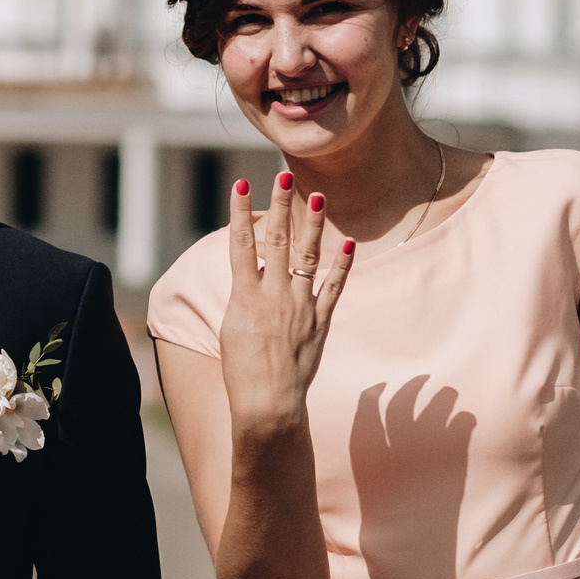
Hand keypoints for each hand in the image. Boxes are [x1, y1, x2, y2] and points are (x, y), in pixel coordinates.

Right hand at [217, 173, 354, 430]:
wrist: (267, 402)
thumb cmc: (241, 370)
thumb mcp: (231, 328)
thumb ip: (245, 296)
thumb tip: (252, 271)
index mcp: (245, 297)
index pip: (240, 244)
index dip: (240, 212)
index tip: (241, 183)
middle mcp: (273, 296)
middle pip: (276, 241)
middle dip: (280, 206)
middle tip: (284, 176)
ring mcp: (298, 307)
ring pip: (307, 257)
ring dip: (312, 225)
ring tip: (318, 196)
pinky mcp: (319, 322)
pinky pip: (333, 288)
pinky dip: (342, 266)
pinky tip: (348, 244)